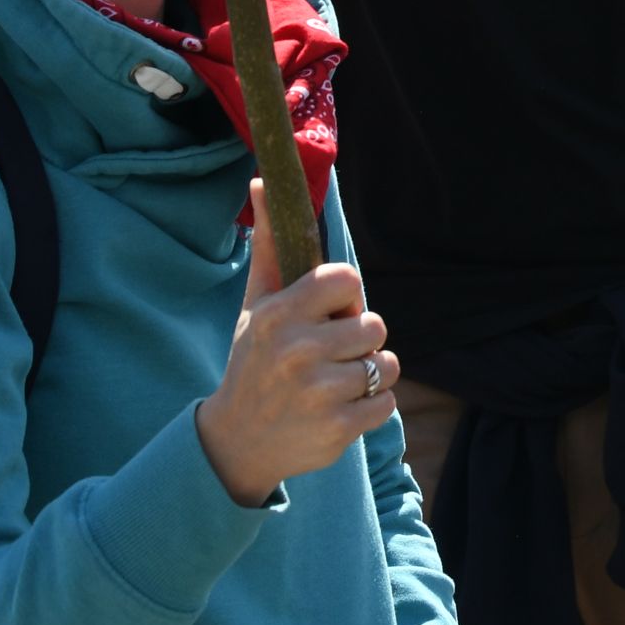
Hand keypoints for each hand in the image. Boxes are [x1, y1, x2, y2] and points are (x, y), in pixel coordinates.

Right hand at [193, 189, 399, 508]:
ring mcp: (319, 393)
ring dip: (367, 373)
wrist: (236, 442)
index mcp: (280, 315)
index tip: (328, 313)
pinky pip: (387, 401)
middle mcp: (298, 351)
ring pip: (385, 363)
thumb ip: (271, 246)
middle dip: (357, 339)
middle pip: (374, 324)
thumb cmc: (254, 361)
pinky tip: (338, 409)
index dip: (346, 297)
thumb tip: (262, 181)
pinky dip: (371, 405)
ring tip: (332, 382)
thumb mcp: (256, 304)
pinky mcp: (338, 430)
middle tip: (325, 354)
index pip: (347, 280)